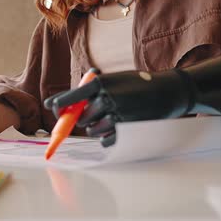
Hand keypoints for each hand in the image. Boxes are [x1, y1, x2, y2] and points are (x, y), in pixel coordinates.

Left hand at [44, 70, 191, 146]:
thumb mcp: (113, 79)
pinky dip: (108, 138)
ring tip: (112, 117)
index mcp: (100, 83)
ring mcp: (116, 115)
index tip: (53, 108)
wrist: (167, 91)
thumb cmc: (137, 84)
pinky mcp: (126, 130)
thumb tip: (57, 104)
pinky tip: (120, 126)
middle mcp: (106, 98)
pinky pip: (106, 141)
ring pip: (93, 131)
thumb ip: (90, 90)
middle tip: (96, 112)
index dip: (59, 105)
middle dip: (84, 119)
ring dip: (98, 128)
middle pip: (81, 118)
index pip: (70, 97)